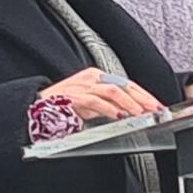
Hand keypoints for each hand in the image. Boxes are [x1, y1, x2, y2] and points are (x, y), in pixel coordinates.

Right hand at [39, 69, 154, 125]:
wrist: (35, 105)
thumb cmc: (62, 105)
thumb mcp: (90, 103)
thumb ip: (108, 105)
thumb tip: (129, 112)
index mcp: (97, 76)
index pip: (126, 84)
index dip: (144, 95)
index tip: (157, 105)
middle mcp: (92, 77)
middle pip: (124, 85)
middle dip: (143, 99)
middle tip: (156, 110)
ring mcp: (83, 85)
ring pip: (113, 91)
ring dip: (130, 104)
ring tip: (141, 114)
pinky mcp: (74, 96)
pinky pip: (96, 101)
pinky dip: (109, 109)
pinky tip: (119, 116)